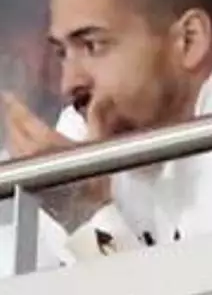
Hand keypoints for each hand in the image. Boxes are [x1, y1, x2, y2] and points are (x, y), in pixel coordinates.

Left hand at [2, 92, 111, 230]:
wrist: (88, 217)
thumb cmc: (95, 184)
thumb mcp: (101, 148)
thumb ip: (99, 122)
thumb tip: (101, 102)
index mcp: (48, 145)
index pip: (26, 122)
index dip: (16, 108)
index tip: (8, 96)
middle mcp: (33, 156)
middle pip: (15, 134)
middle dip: (12, 119)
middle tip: (10, 106)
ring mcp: (29, 171)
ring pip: (14, 147)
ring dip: (12, 133)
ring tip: (14, 124)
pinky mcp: (30, 183)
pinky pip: (18, 158)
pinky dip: (16, 147)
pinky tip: (22, 148)